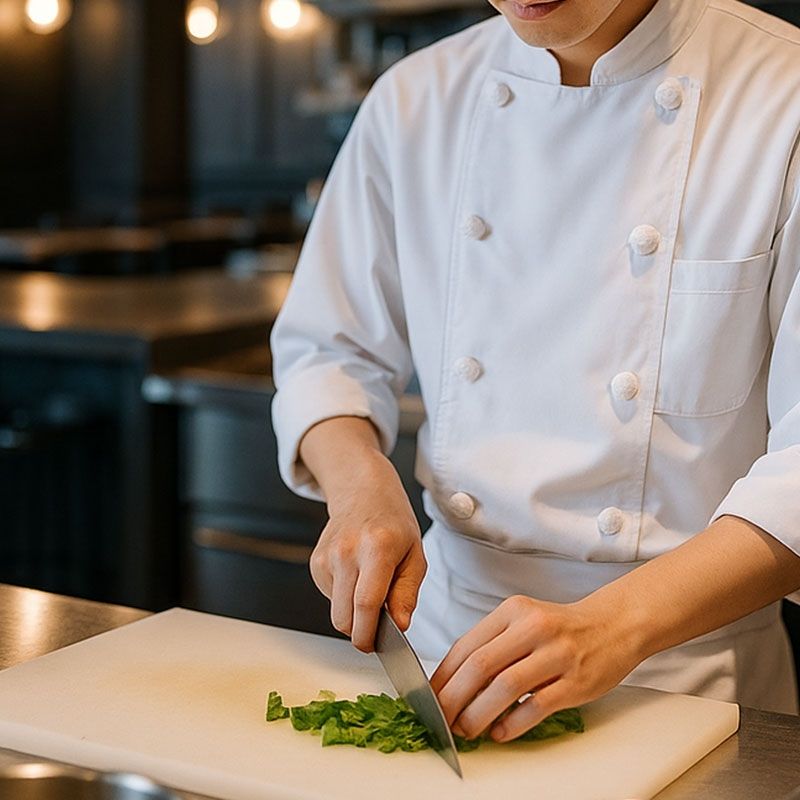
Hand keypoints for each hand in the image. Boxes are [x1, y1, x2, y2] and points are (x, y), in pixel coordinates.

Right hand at [309, 451, 426, 651]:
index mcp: (378, 548)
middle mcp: (348, 551)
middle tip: (379, 629)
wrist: (364, 493)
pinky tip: (356, 578)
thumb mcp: (416, 555)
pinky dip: (344, 599)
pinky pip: (330, 598)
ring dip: (353, 615)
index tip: (375, 647)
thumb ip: (407, 593)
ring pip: (336, 611)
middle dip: (361, 632)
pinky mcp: (316, 562)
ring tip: (370, 590)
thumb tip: (400, 626)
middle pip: (344, 616)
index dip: (369, 634)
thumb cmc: (394, 524)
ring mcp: (327, 556)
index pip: (366, 603)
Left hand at [430, 595, 639, 742]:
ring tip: (466, 730)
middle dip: (453, 698)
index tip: (429, 697)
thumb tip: (452, 682)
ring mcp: (556, 654)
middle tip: (441, 719)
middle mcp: (532, 627)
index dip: (443, 675)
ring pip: (505, 687)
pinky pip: (536, 706)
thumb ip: (492, 644)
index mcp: (513, 611)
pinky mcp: (576, 681)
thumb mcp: (523, 621)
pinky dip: (512, 723)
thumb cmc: (561, 629)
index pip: (466, 645)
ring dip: (478, 714)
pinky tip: (500, 732)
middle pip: (480, 666)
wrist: (614, 625)